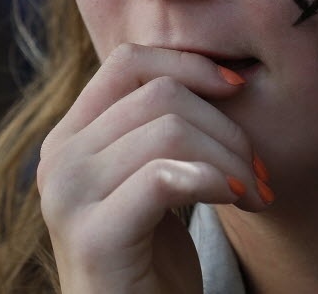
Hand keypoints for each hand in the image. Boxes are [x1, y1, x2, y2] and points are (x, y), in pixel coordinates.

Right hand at [36, 44, 270, 293]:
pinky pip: (166, 177)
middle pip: (161, 95)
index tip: (238, 88)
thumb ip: (161, 126)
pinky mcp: (95, 237)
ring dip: (231, 159)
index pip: (128, 61)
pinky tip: (238, 198)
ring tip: (253, 192)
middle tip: (257, 170)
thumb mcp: (152, 176)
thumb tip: (224, 73)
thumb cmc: (151, 256)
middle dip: (226, 125)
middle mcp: (59, 159)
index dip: (189, 63)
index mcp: (70, 135)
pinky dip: (216, 180)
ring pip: (170, 130)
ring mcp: (69, 197)